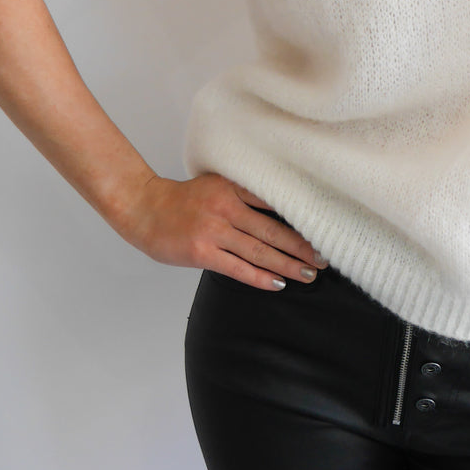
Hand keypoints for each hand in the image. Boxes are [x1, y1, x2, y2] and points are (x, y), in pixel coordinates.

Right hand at [112, 170, 328, 289]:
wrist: (144, 208)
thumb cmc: (183, 200)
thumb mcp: (216, 185)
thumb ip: (244, 196)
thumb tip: (281, 212)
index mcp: (233, 187)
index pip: (275, 202)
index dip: (301, 218)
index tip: (324, 228)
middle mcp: (226, 207)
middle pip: (273, 230)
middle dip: (302, 246)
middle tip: (324, 257)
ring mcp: (214, 230)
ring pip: (259, 251)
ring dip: (288, 265)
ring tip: (309, 274)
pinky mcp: (202, 252)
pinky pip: (238, 268)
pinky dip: (260, 277)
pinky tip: (278, 284)